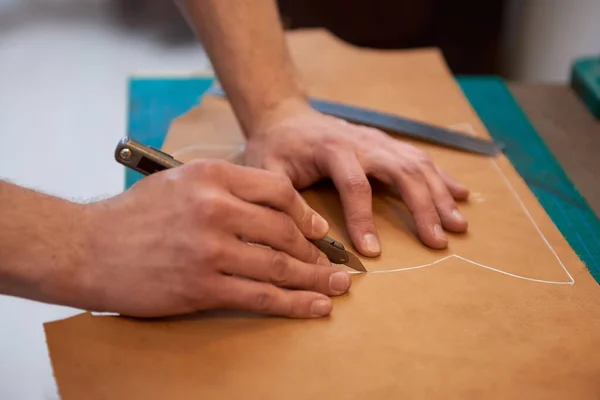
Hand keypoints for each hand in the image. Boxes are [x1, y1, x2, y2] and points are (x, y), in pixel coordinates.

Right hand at [75, 160, 350, 317]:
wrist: (85, 247)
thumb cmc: (133, 215)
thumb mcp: (180, 181)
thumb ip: (226, 188)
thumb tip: (273, 211)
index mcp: (212, 175)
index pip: (278, 190)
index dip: (305, 213)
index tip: (318, 230)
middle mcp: (214, 207)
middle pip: (285, 230)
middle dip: (316, 251)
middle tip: (335, 264)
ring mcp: (210, 248)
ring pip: (279, 265)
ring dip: (315, 279)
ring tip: (338, 287)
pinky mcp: (202, 286)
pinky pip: (260, 296)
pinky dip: (294, 303)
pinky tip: (315, 307)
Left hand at [244, 103, 468, 255]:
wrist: (286, 116)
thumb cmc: (275, 147)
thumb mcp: (265, 170)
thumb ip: (281, 199)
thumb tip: (312, 235)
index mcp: (332, 149)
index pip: (354, 185)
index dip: (364, 219)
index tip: (373, 252)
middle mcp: (363, 142)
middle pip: (401, 172)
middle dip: (423, 207)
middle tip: (438, 241)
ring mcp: (379, 141)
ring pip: (417, 164)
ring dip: (440, 194)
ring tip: (457, 225)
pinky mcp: (386, 144)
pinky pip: (420, 158)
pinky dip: (442, 177)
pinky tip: (461, 194)